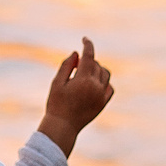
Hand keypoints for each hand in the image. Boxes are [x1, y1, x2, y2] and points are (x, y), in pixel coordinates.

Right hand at [37, 38, 113, 154]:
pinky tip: (94, 83)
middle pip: (96, 65)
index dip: (88, 45)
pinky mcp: (103, 104)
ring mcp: (101, 96)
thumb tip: (77, 53)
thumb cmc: (56, 104)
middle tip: (75, 65)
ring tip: (84, 73)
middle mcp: (96, 87)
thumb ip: (67, 66)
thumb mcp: (57, 82)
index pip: (89, 56)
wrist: (63, 127)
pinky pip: (109, 88)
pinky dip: (104, 82)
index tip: (85, 39)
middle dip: (87, 61)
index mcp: (84, 80)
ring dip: (97, 69)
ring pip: (105, 74)